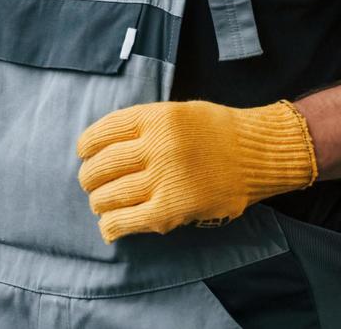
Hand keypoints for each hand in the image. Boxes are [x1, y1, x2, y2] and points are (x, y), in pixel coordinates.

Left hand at [76, 99, 317, 242]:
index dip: (86, 145)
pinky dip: (112, 225)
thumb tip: (103, 147)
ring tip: (100, 204)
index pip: (103, 131)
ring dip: (98, 202)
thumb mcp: (176, 112)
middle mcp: (157, 146)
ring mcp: (165, 178)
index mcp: (155, 118)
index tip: (83, 153)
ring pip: (111, 194)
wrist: (257, 154)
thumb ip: (143, 126)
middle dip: (89, 177)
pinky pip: (129, 219)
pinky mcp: (173, 208)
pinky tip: (108, 226)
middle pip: (103, 165)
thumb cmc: (216, 131)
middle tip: (90, 183)